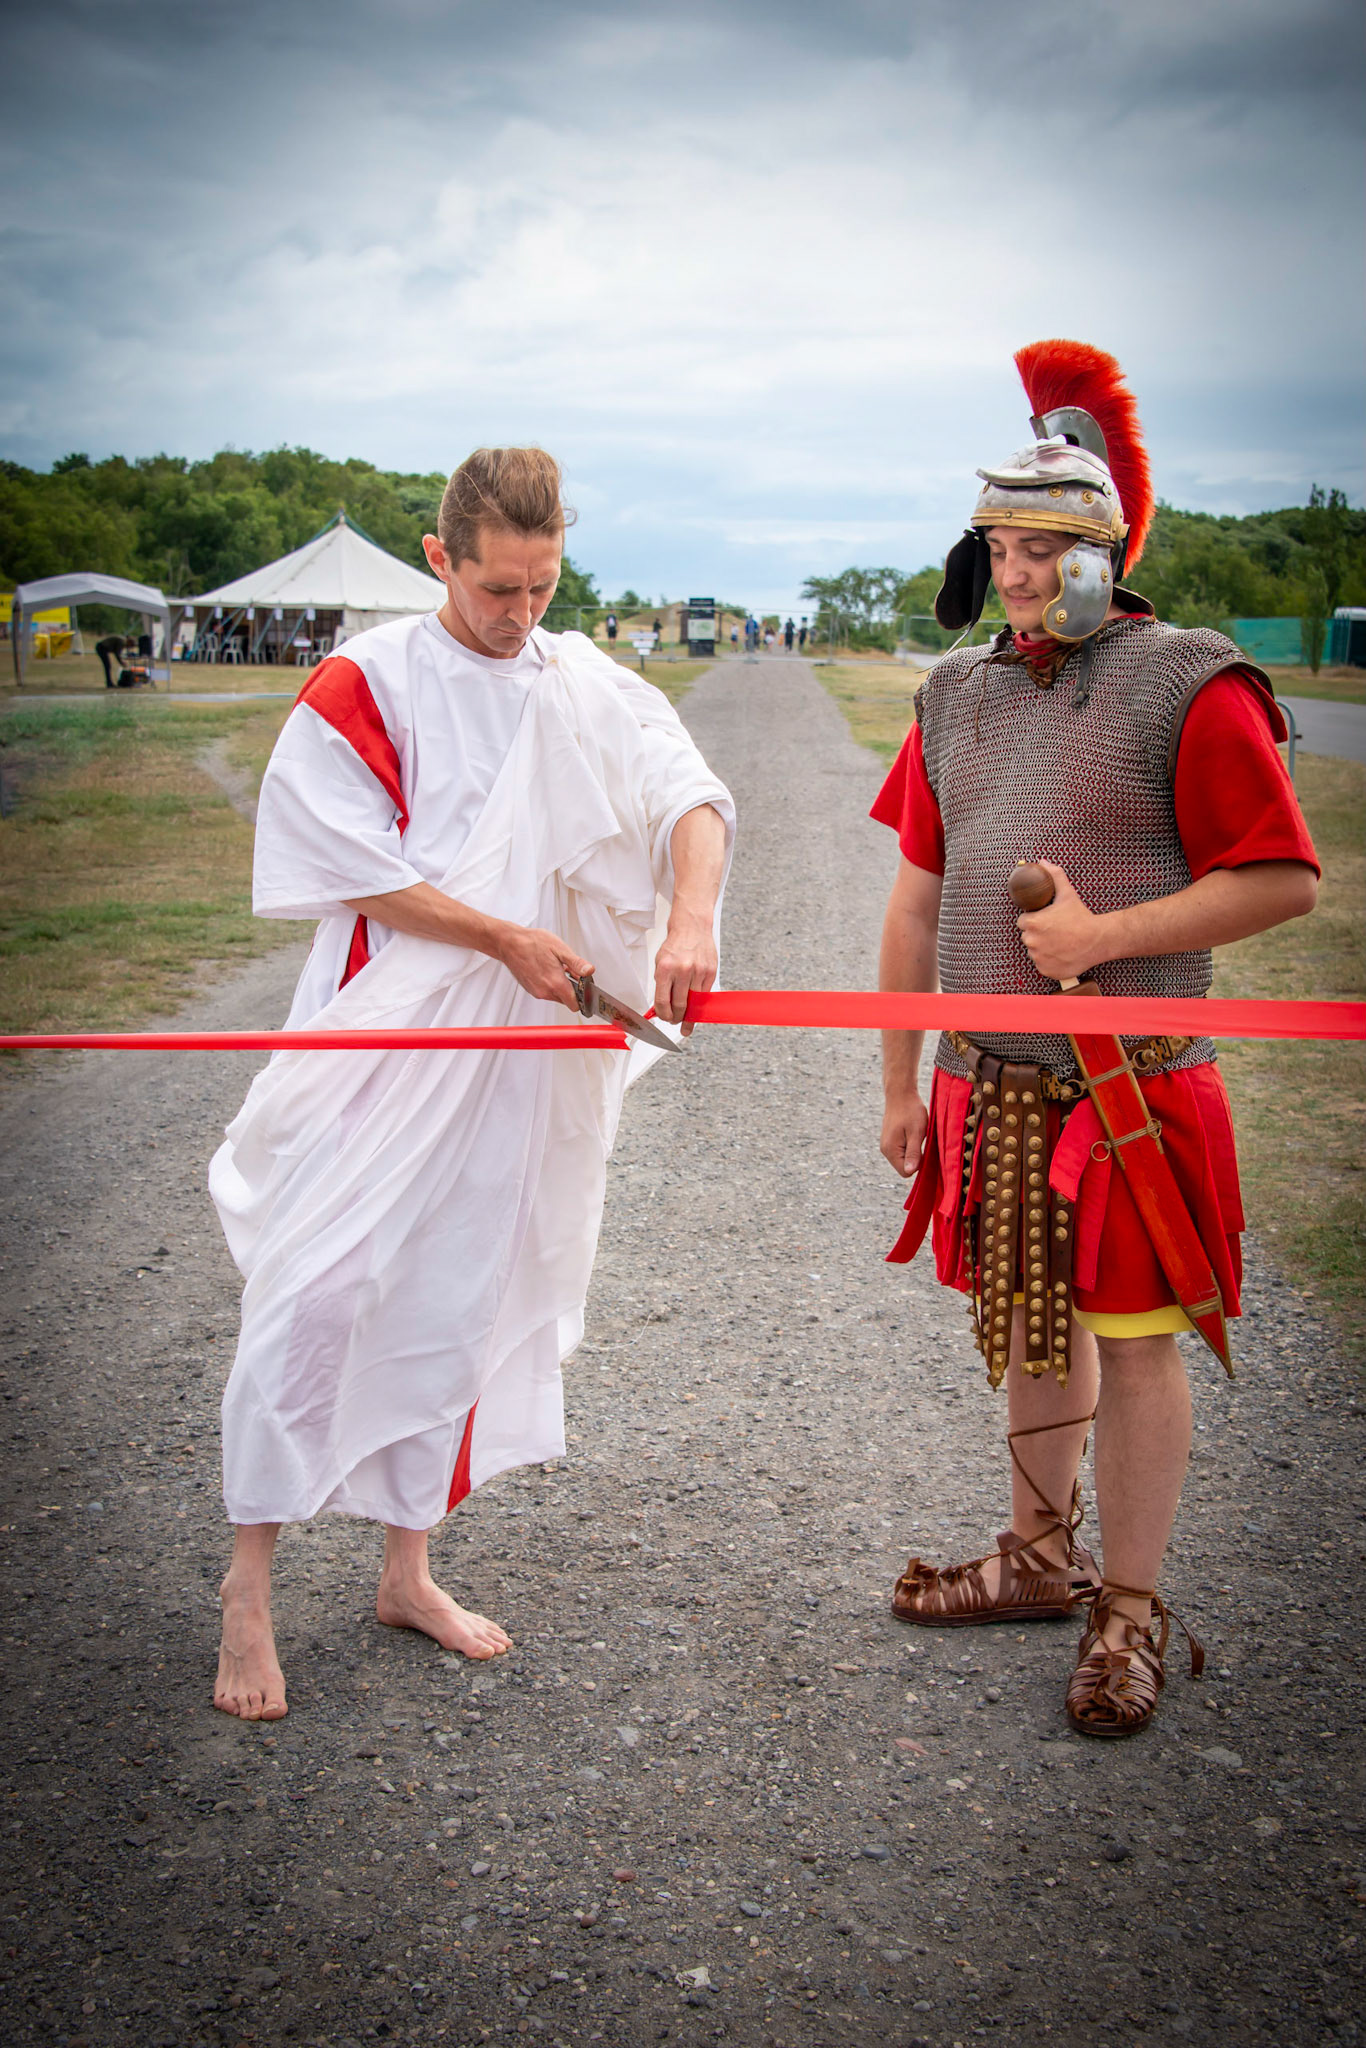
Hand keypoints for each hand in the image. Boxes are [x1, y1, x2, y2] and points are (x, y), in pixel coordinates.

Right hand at [492, 923, 593, 1010]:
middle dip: (572, 989)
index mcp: (555, 983)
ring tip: (557, 968)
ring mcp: (536, 991)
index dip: (583, 998)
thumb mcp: (560, 949)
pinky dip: (550, 984)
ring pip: (556, 995)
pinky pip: (546, 991)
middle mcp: (545, 991)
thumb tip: (590, 971)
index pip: (575, 1005)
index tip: (585, 989)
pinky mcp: (530, 989)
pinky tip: (548, 969)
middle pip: (566, 1000)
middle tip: (571, 972)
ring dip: (560, 985)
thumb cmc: (532, 943)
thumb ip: (577, 963)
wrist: (509, 943)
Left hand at [653, 908, 717, 1036]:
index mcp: (665, 969)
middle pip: (680, 1005)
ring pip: (694, 1002)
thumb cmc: (675, 945)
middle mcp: (682, 970)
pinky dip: (699, 1002)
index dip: (663, 1014)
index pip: (662, 1001)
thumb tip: (661, 1007)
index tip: (664, 1018)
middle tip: (675, 1021)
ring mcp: (698, 971)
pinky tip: (695, 1004)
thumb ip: (661, 985)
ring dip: (689, 1014)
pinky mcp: (710, 972)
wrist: (692, 927)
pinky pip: (704, 994)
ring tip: (686, 1019)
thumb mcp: (660, 963)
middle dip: (676, 1018)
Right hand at [880, 1093, 927, 1178]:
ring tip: (916, 1133)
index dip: (918, 1164)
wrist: (900, 1093)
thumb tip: (909, 1172)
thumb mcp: (916, 1132)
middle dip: (916, 1157)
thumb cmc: (911, 1111)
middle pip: (904, 1167)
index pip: (906, 1172)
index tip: (924, 1148)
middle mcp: (886, 1150)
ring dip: (914, 1150)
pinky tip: (912, 1132)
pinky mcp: (890, 1140)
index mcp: (891, 1150)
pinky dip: (910, 1144)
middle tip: (920, 1138)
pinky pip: (903, 1151)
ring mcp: (887, 1145)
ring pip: (904, 1159)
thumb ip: (913, 1153)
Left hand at [1015, 860, 1105, 982]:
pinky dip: (1049, 961)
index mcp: (1032, 923)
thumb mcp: (1067, 894)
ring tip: (1060, 942)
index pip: (1023, 921)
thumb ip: (1053, 876)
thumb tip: (1043, 862)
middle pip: (1028, 936)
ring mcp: (1038, 958)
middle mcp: (1032, 942)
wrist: (1098, 940)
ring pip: (1034, 951)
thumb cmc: (1081, 917)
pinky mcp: (1046, 971)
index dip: (1034, 920)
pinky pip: (1042, 964)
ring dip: (1042, 947)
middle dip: (1038, 933)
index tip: (1046, 920)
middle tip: (1055, 931)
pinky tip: (1061, 954)